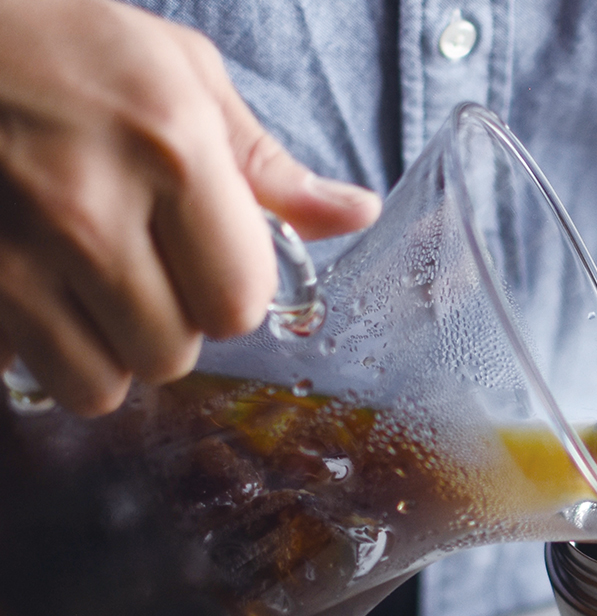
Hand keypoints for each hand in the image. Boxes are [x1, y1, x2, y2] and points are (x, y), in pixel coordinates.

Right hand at [0, 0, 380, 414]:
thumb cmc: (60, 44)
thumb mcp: (178, 76)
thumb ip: (267, 165)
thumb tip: (358, 213)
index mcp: (171, 151)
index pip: (239, 304)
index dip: (230, 294)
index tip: (204, 262)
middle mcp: (89, 208)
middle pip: (171, 356)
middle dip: (167, 328)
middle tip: (136, 272)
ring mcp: (11, 254)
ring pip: (98, 387)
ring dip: (102, 354)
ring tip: (82, 290)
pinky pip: (25, 376)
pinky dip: (35, 354)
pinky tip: (31, 296)